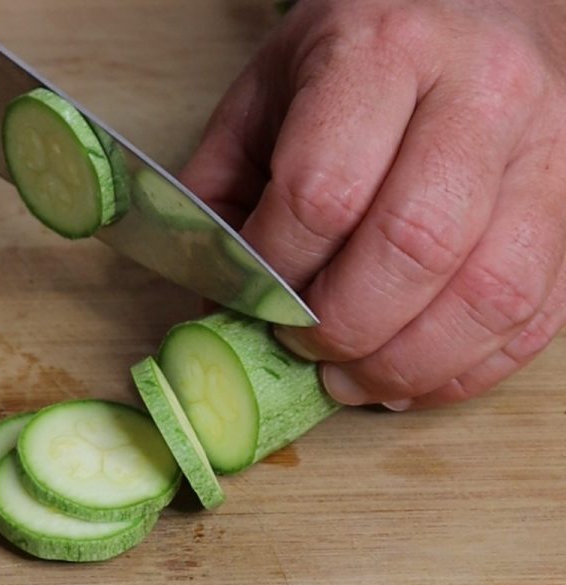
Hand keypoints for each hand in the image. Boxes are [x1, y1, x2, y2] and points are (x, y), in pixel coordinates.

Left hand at [181, 0, 565, 409]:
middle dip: (344, 329)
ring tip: (354, 381)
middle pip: (414, 247)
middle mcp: (482, 93)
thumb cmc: (362, 57)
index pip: (322, 193)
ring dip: (407, 366)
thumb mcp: (268, 94)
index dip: (278, 274)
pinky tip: (413, 377)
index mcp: (382, 50)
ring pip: (491, 295)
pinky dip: (468, 371)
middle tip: (305, 350)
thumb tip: (218, 299)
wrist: (483, 9)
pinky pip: (535, 317)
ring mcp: (548, 153)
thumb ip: (226, 190)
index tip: (258, 303)